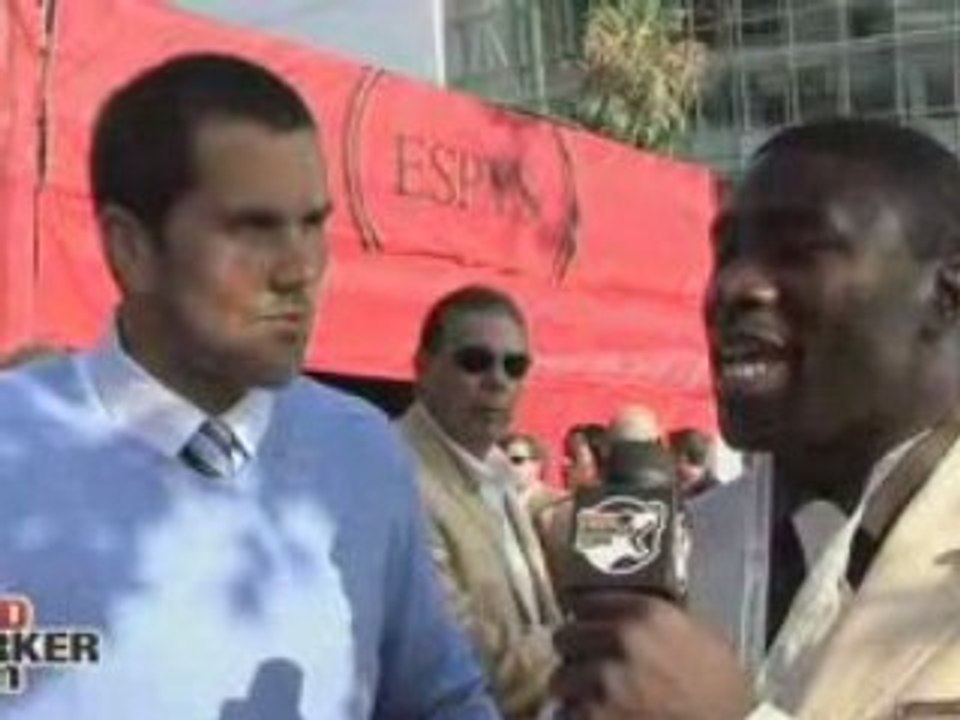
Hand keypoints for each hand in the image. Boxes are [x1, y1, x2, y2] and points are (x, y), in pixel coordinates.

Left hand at [552, 593, 754, 719]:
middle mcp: (621, 639)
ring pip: (561, 678)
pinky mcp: (594, 716)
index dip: (584, 617)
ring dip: (573, 690)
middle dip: (575, 653)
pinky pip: (568, 713)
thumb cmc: (724, 697)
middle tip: (586, 666)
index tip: (585, 625)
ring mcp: (605, 680)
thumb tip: (630, 613)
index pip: (586, 601)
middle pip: (566, 636)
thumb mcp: (707, 642)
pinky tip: (598, 718)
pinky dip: (578, 718)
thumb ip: (664, 621)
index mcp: (648, 613)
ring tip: (593, 699)